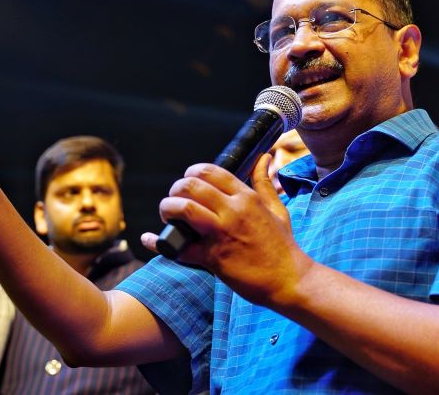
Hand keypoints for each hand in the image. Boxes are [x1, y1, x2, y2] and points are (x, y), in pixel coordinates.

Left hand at [145, 154, 313, 307]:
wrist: (289, 280)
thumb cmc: (283, 245)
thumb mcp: (277, 209)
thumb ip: (265, 182)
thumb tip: (264, 157)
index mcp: (246, 197)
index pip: (210, 171)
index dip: (192, 173)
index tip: (188, 183)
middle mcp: (233, 211)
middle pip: (191, 186)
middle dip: (175, 190)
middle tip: (174, 201)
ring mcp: (222, 233)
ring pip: (184, 209)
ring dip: (168, 209)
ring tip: (167, 216)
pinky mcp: (213, 257)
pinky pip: (179, 248)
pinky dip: (160, 243)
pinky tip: (150, 240)